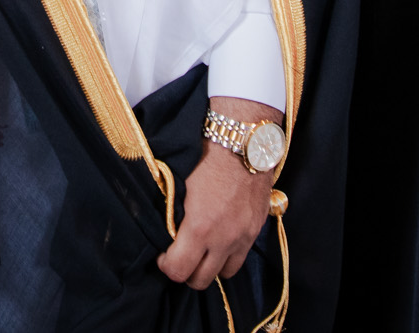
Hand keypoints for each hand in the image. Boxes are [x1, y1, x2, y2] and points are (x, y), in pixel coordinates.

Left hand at [158, 97, 280, 289]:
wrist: (243, 140)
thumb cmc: (206, 155)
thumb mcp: (180, 184)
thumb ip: (172, 213)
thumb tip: (162, 229)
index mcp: (199, 228)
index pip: (178, 270)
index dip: (166, 266)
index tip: (163, 255)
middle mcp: (224, 239)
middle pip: (202, 280)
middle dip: (187, 272)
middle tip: (180, 255)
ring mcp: (243, 236)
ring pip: (225, 273)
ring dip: (211, 266)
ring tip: (202, 251)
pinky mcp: (256, 228)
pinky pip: (242, 256)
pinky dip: (229, 254)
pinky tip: (221, 238)